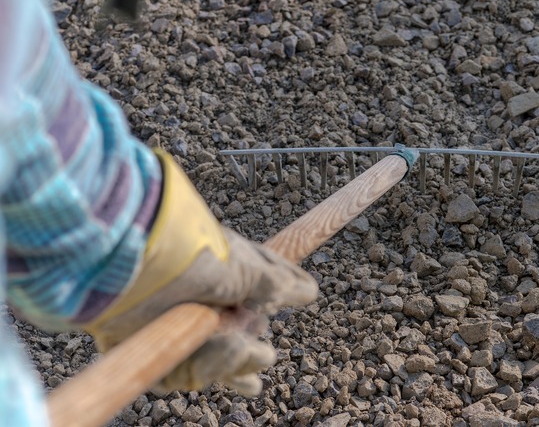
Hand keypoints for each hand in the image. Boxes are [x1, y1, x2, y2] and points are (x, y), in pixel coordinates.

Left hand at [82, 151, 317, 394]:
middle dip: (253, 347)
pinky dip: (206, 364)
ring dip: (236, 357)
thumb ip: (280, 285)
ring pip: (228, 367)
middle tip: (241, 328)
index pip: (269, 292)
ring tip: (226, 338)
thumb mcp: (247, 266)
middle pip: (250, 341)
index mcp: (232, 279)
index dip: (289, 295)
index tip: (308, 295)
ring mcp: (187, 334)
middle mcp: (212, 307)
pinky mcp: (162, 355)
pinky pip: (193, 376)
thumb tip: (310, 291)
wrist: (134, 267)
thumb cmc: (194, 256)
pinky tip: (211, 345)